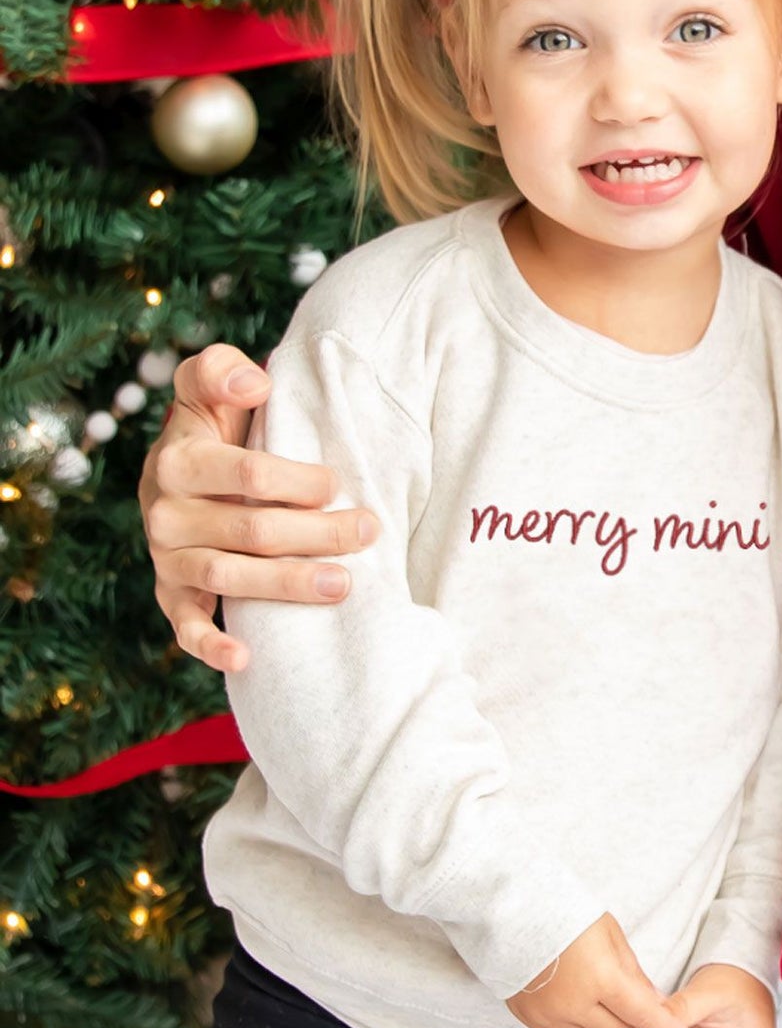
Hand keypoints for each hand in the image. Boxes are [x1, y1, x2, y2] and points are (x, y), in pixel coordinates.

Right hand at [139, 343, 377, 672]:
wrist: (177, 465)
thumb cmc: (213, 420)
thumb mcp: (208, 381)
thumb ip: (221, 369)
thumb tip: (254, 383)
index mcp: (179, 461)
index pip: (247, 474)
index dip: (297, 480)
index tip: (336, 483)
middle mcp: (166, 514)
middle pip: (251, 530)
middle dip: (316, 533)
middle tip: (367, 531)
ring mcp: (168, 558)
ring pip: (231, 578)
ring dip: (288, 585)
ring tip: (343, 585)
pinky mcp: (172, 593)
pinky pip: (185, 626)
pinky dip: (209, 646)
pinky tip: (245, 658)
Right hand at [505, 913, 687, 1027]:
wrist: (515, 913)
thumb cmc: (568, 915)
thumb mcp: (611, 934)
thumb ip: (634, 972)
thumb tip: (655, 1001)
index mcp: (601, 978)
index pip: (641, 1013)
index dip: (662, 1026)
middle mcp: (576, 1005)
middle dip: (636, 1020)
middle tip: (640, 1003)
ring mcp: (552, 1017)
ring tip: (620, 1016)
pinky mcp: (533, 1021)